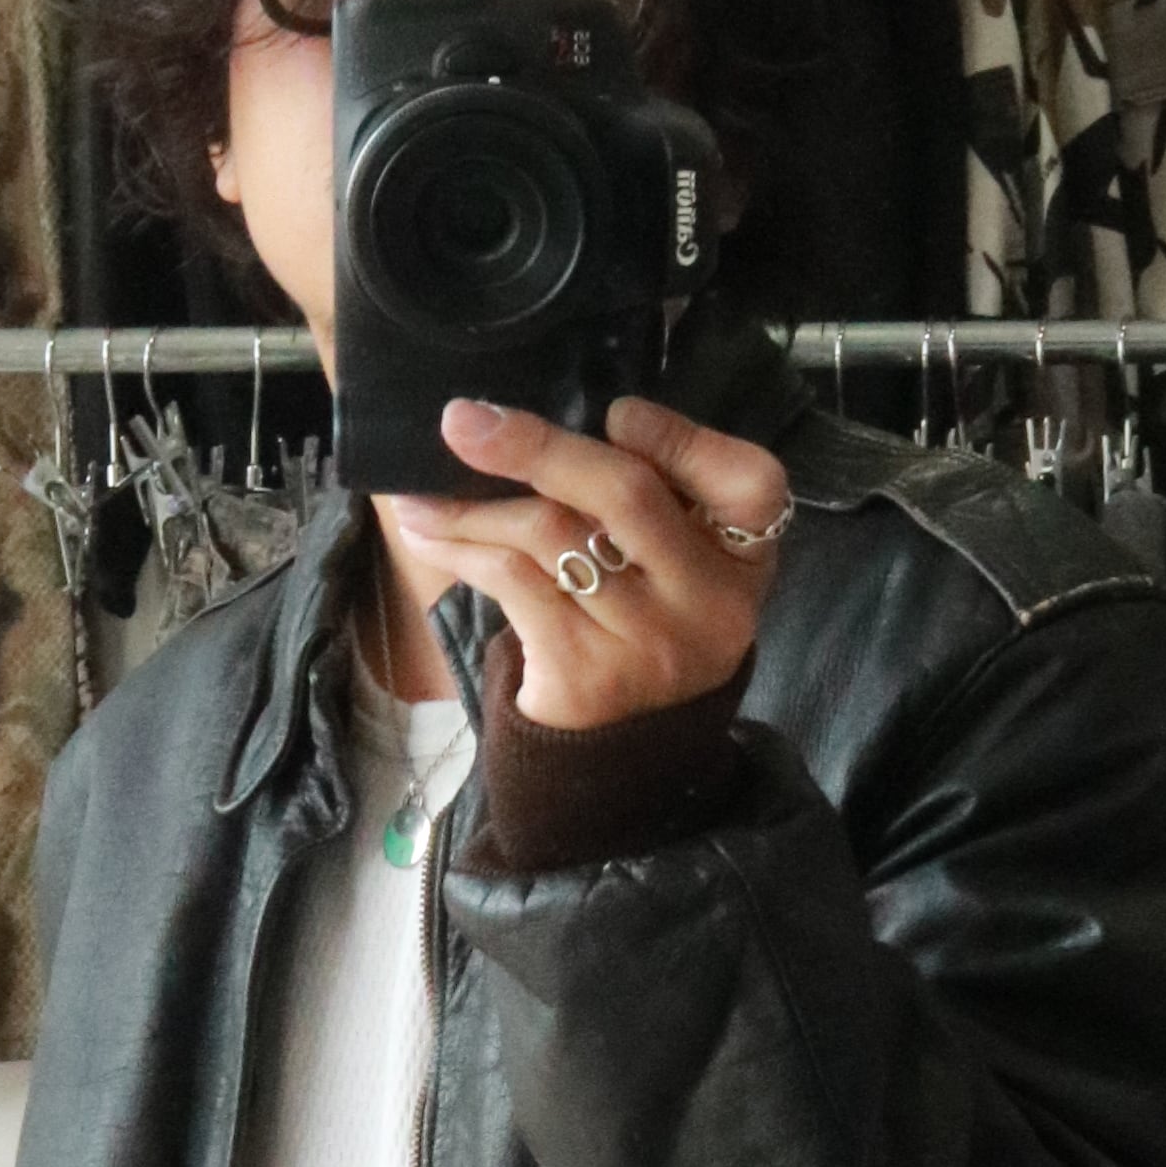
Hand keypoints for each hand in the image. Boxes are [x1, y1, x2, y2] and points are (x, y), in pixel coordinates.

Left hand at [377, 396, 789, 730]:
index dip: (681, 437)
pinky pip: (513, 584)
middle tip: (462, 419)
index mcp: (746, 560)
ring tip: (418, 494)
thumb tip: (573, 424)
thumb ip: (656, 493)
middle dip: (538, 447)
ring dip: (472, 508)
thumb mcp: (679, 561)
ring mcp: (647, 645)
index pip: (747, 482)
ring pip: (551, 537)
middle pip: (627, 496)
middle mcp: (709, 604)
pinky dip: (462, 550)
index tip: (617, 414)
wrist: (628, 752)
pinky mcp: (586, 677)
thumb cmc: (646, 623)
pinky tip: (428, 535)